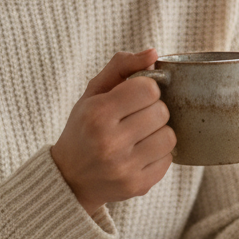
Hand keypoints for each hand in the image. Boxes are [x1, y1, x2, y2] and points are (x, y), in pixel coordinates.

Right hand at [51, 49, 175, 215]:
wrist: (69, 179)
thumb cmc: (84, 128)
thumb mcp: (93, 93)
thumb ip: (121, 66)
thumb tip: (153, 52)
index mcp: (98, 114)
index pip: (148, 89)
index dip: (146, 89)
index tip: (135, 96)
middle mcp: (110, 143)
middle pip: (161, 112)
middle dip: (152, 110)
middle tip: (136, 117)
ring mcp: (125, 168)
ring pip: (169, 137)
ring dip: (159, 132)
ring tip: (140, 136)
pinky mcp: (138, 186)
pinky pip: (168, 160)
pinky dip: (158, 154)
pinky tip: (139, 154)